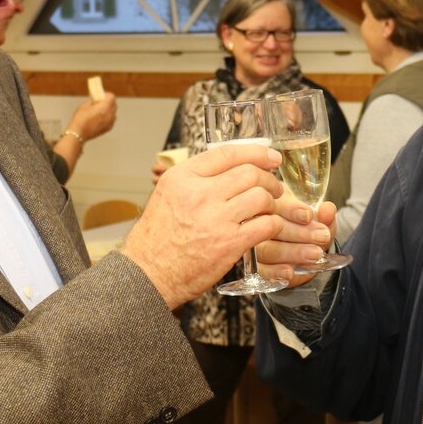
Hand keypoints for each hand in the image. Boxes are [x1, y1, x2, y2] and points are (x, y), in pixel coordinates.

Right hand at [67, 93, 115, 140]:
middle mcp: (110, 114)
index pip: (112, 97)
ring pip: (113, 112)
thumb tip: (96, 100)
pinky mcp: (109, 128)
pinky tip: (99, 119)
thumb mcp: (85, 105)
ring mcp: (110, 122)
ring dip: (108, 110)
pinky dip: (107, 118)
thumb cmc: (81, 118)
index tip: (100, 96)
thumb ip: (93, 100)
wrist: (79, 132)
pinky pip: (111, 120)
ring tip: (99, 112)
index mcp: (105, 106)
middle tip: (100, 103)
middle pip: (114, 104)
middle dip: (108, 102)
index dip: (106, 95)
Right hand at [122, 144, 284, 307]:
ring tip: (269, 207)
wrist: (149, 272)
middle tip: (273, 186)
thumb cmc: (158, 235)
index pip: (228, 153)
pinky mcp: (230, 243)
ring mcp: (216, 218)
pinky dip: (273, 223)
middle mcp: (200, 193)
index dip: (256, 152)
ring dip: (272, 201)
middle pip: (250, 173)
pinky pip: (266, 225)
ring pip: (261, 197)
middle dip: (268, 179)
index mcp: (183, 177)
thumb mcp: (167, 192)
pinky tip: (269, 226)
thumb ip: (196, 178)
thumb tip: (230, 166)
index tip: (270, 156)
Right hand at [256, 200, 335, 287]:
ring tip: (315, 254)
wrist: (304, 255)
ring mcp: (253, 245)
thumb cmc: (308, 232)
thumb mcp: (319, 221)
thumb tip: (328, 210)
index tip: (309, 216)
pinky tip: (290, 272)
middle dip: (297, 233)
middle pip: (268, 227)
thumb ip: (324, 214)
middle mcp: (256, 223)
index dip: (291, 209)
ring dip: (291, 252)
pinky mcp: (252, 266)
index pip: (274, 203)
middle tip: (321, 237)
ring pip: (265, 249)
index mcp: (270, 204)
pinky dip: (275, 272)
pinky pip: (260, 270)